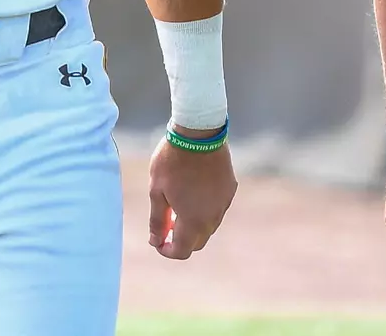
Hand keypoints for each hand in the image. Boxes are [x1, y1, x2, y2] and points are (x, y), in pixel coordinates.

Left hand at [148, 129, 236, 259]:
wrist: (199, 133)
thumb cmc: (172, 161)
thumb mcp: (157, 191)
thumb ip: (157, 220)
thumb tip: (155, 241)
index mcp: (193, 220)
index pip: (182, 250)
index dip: (167, 251)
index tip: (158, 240)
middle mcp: (212, 216)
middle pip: (197, 242)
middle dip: (181, 240)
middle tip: (167, 224)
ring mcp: (224, 203)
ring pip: (209, 227)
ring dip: (194, 225)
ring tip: (178, 206)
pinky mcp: (230, 189)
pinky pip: (217, 209)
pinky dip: (205, 210)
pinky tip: (194, 193)